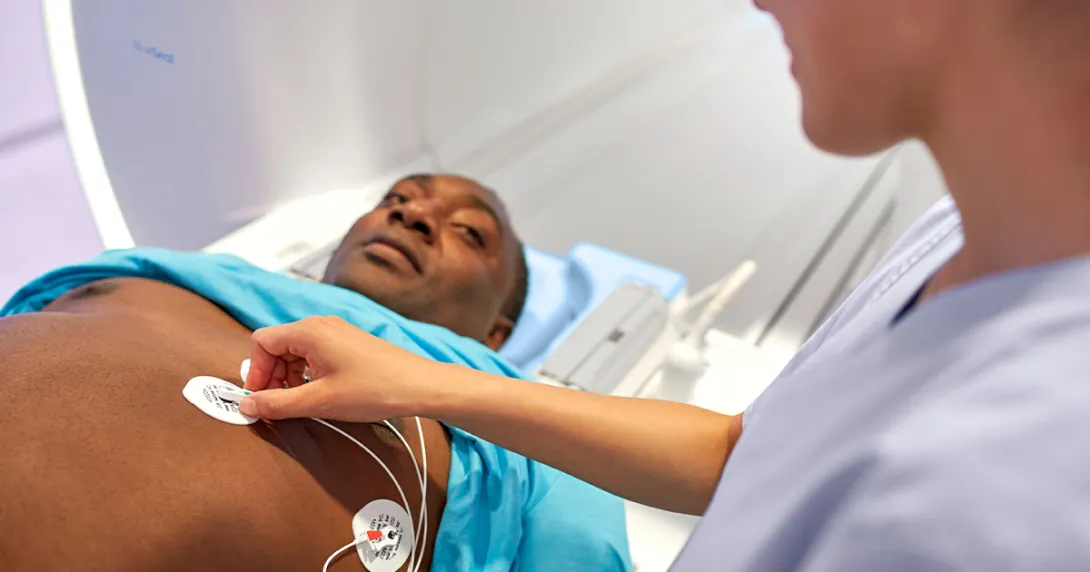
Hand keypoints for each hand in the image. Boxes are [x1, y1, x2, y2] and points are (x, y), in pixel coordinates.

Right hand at [240, 316, 440, 421]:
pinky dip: (307, 373)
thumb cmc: (373, 390)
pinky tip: (317, 394)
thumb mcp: (319, 401)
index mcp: (309, 331)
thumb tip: (246, 405)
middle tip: (276, 406)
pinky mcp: (348, 344)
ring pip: (295, 351)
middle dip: (271, 375)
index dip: (255, 371)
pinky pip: (314, 353)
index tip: (260, 399)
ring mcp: (336, 333)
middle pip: (277, 345)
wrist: (420, 385)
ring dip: (289, 377)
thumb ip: (278, 404)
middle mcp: (321, 325)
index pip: (261, 341)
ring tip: (298, 402)